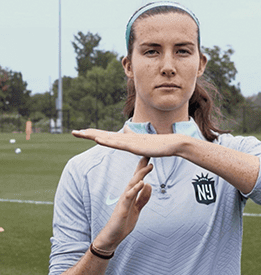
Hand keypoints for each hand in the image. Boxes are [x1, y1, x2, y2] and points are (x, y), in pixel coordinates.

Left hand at [73, 128, 187, 157]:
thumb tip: (126, 128)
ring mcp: (130, 141)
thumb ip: (133, 135)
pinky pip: (118, 144)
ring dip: (94, 135)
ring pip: (108, 138)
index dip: (93, 133)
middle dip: (88, 133)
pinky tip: (98, 140)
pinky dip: (107, 141)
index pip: (106, 135)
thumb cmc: (159, 144)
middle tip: (73, 132)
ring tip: (81, 133)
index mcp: (126, 138)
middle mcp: (126, 137)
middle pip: (103, 134)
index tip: (81, 132)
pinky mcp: (135, 146)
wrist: (173, 144)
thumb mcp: (142, 142)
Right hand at [92, 157, 152, 251]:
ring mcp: (124, 200)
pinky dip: (136, 189)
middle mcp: (127, 194)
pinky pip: (129, 196)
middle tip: (150, 154)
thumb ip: (143, 197)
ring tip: (149, 166)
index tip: (150, 156)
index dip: (144, 168)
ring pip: (132, 184)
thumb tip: (149, 184)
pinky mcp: (122, 208)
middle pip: (136, 177)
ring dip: (140, 174)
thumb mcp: (137, 208)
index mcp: (131, 194)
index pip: (138, 178)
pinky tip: (142, 183)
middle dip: (142, 166)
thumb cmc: (124, 222)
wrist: (113, 236)